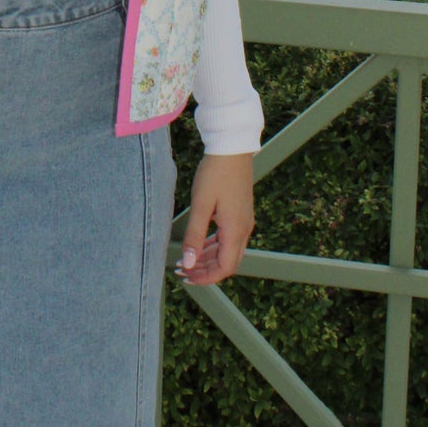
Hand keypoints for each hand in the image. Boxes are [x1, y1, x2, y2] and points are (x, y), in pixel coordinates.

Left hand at [175, 153, 254, 287]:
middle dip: (206, 270)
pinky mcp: (240, 214)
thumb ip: (194, 236)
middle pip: (227, 262)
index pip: (225, 268)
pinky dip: (214, 246)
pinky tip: (200, 245)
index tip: (187, 277)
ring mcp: (244, 221)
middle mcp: (244, 229)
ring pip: (228, 251)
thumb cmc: (215, 174)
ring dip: (209, 258)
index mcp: (235, 231)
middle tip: (183, 271)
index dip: (206, 278)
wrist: (232, 149)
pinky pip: (228, 238)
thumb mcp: (201, 205)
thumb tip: (189, 263)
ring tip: (188, 260)